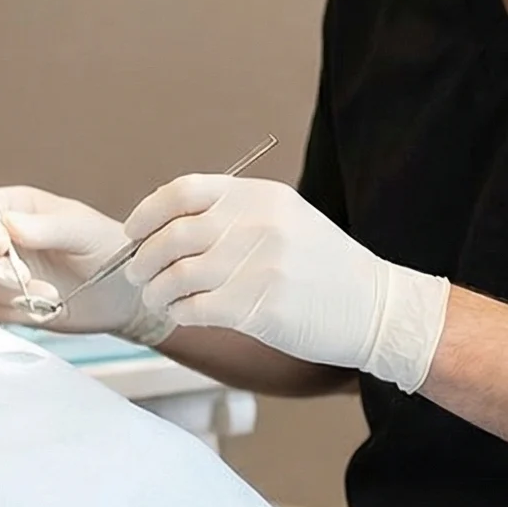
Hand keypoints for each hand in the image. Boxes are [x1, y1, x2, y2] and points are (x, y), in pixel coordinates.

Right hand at [0, 183, 169, 341]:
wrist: (124, 293)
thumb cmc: (107, 248)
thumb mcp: (83, 231)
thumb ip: (46, 227)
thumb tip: (7, 225)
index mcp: (18, 208)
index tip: (1, 245)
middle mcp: (4, 237)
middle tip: (25, 278)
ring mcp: (3, 271)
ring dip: (9, 294)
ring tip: (51, 295)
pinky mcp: (8, 303)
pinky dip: (14, 314)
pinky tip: (44, 310)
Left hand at [122, 176, 449, 391]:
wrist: (374, 307)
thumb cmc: (323, 268)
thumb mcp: (283, 219)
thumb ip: (232, 215)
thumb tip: (166, 226)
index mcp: (259, 196)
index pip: (183, 192)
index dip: (148, 212)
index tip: (133, 232)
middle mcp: (257, 224)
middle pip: (172, 236)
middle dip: (142, 258)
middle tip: (136, 274)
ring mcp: (259, 265)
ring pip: (177, 276)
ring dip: (156, 291)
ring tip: (157, 298)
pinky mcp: (260, 307)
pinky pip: (196, 308)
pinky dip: (179, 313)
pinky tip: (184, 314)